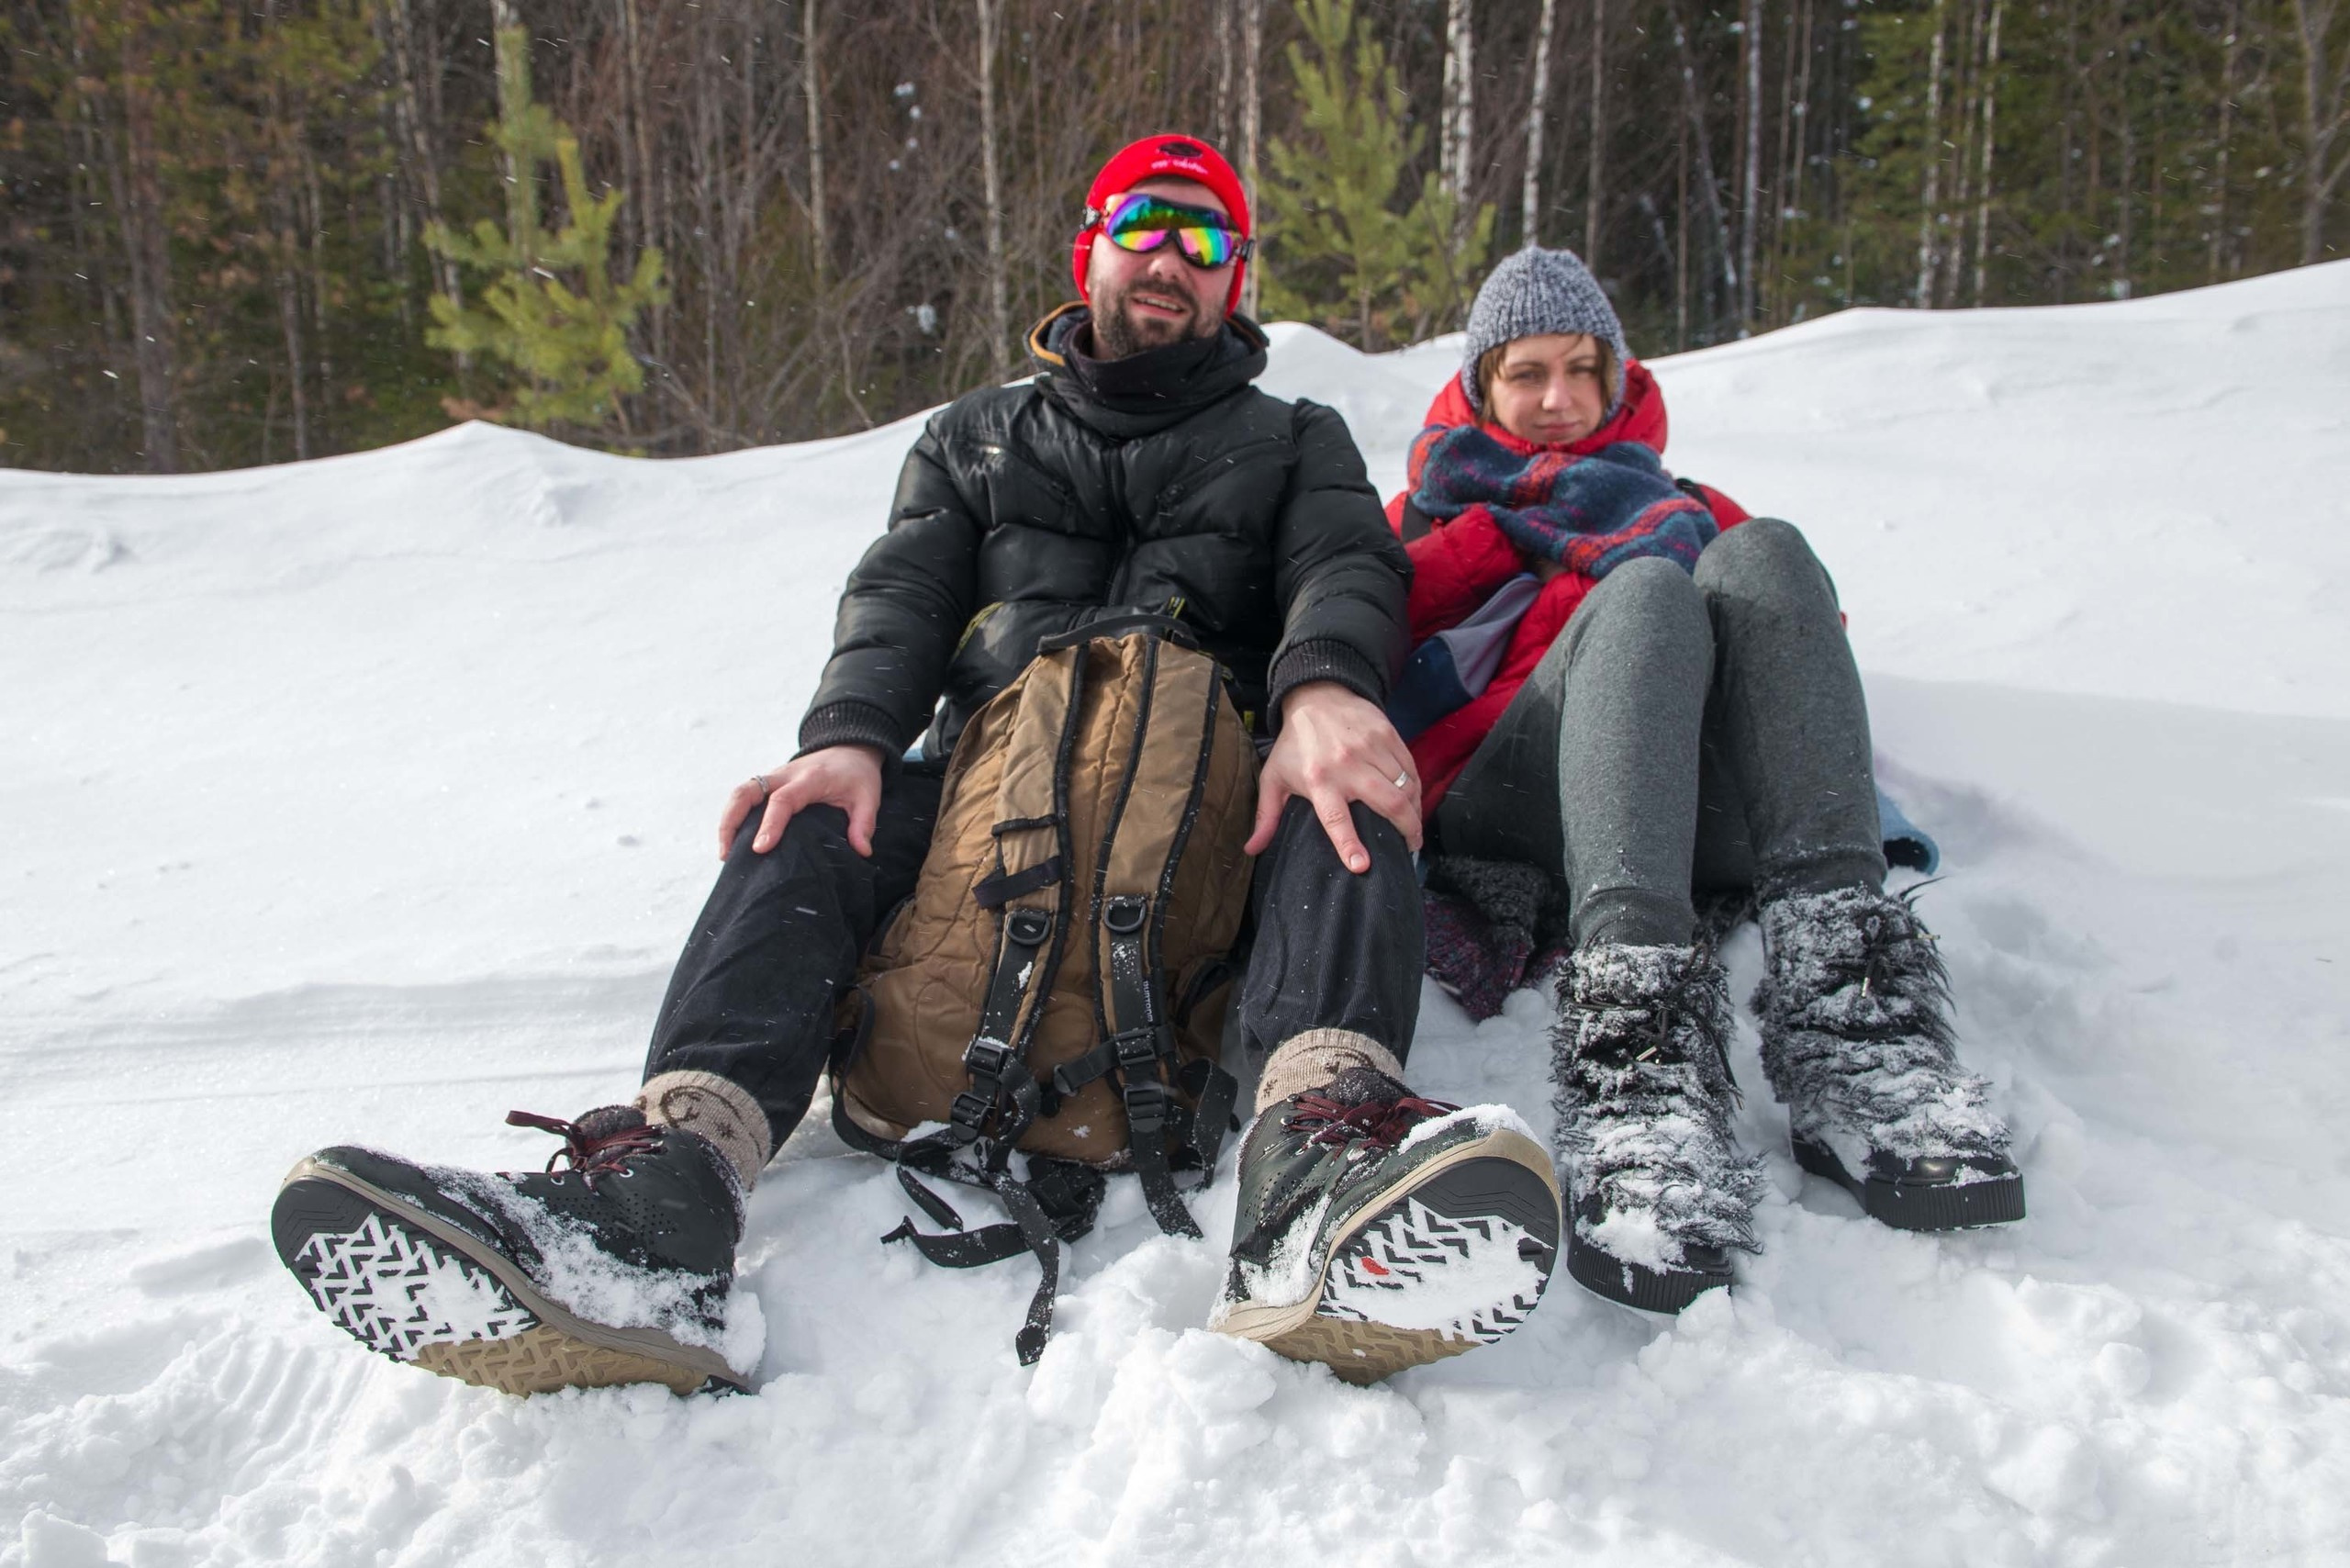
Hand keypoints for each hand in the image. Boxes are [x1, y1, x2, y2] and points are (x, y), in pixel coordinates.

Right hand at [718, 745, 884, 859]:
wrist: (849, 749)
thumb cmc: (857, 775)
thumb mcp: (869, 796)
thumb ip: (864, 823)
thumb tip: (863, 851)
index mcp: (810, 778)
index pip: (783, 800)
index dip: (770, 824)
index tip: (760, 848)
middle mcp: (785, 775)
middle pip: (746, 791)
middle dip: (731, 821)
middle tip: (727, 855)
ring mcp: (773, 778)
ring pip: (739, 793)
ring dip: (727, 821)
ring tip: (725, 854)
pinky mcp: (768, 784)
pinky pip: (744, 797)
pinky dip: (734, 817)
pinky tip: (734, 843)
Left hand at [1244, 681, 1421, 872]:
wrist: (1316, 695)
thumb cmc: (1294, 742)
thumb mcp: (1274, 776)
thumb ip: (1266, 815)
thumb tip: (1252, 848)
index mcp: (1318, 780)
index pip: (1336, 819)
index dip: (1349, 844)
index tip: (1362, 866)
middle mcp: (1347, 765)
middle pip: (1388, 802)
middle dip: (1406, 829)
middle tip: (1409, 846)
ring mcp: (1371, 748)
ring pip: (1405, 787)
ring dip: (1414, 811)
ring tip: (1413, 827)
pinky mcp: (1388, 735)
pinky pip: (1411, 768)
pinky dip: (1417, 788)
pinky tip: (1414, 800)